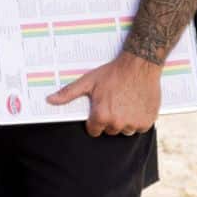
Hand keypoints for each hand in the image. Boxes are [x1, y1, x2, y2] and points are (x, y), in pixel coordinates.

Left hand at [45, 51, 161, 137]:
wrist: (139, 65)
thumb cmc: (112, 73)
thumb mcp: (88, 81)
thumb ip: (68, 93)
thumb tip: (49, 100)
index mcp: (101, 116)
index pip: (93, 130)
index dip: (94, 120)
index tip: (99, 108)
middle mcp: (117, 123)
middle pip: (109, 130)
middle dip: (109, 119)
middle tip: (112, 101)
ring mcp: (133, 124)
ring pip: (125, 130)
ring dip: (124, 120)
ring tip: (124, 101)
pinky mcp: (147, 122)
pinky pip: (139, 128)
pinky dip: (138, 119)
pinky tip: (135, 104)